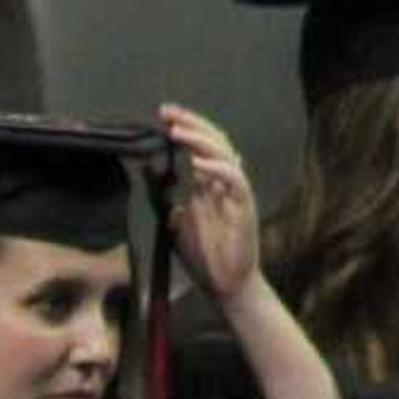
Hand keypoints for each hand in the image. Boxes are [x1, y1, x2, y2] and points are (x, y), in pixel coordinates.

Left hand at [159, 104, 259, 303]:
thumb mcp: (176, 224)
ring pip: (225, 154)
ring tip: (178, 132)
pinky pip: (235, 181)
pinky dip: (218, 169)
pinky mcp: (245, 208)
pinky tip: (198, 164)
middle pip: (214, 141)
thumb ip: (168, 200)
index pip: (200, 146)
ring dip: (201, 140)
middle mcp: (225, 183)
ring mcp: (236, 194)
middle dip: (191, 124)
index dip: (185, 128)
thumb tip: (153, 175)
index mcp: (210, 185)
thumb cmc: (205, 257)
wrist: (226, 286)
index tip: (162, 115)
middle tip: (167, 113)